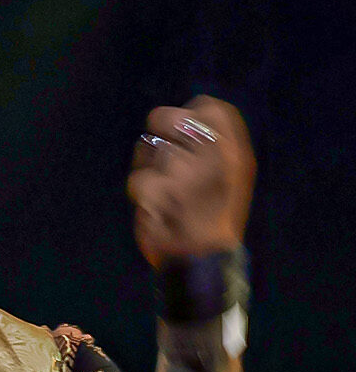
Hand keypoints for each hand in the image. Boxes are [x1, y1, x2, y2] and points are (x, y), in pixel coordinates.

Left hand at [127, 96, 254, 266]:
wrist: (205, 265)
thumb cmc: (216, 218)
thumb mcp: (233, 175)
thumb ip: (215, 141)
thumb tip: (188, 109)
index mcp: (234, 149)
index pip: (206, 106)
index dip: (187, 117)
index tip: (184, 139)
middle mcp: (214, 154)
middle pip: (165, 118)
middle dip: (158, 138)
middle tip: (166, 163)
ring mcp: (186, 171)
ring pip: (146, 148)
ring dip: (148, 169)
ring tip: (165, 192)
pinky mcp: (160, 191)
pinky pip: (138, 179)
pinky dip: (142, 195)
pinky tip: (156, 208)